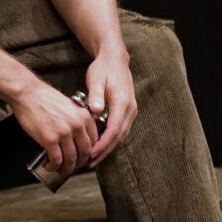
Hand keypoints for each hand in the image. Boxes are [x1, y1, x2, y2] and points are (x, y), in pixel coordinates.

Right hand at [12, 82, 100, 176]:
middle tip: (72, 166)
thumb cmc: (45, 98)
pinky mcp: (50, 139)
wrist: (28, 93)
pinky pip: (56, 159)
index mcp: (84, 116)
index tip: (82, 158)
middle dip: (79, 164)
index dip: (88, 154)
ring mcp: (64, 133)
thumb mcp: (70, 106)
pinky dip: (53, 166)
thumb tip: (78, 139)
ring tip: (60, 170)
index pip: (94, 142)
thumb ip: (77, 120)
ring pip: (71, 159)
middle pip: (85, 153)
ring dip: (66, 168)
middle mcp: (77, 125)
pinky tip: (49, 166)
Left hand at [84, 49, 135, 166]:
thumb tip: (96, 111)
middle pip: (119, 136)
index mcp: (122, 102)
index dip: (103, 144)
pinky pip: (121, 129)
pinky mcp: (128, 111)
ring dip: (108, 147)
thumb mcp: (95, 79)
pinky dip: (111, 139)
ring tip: (93, 158)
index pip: (114, 129)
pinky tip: (100, 145)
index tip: (91, 153)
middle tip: (90, 161)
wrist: (115, 59)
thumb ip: (95, 95)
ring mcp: (131, 110)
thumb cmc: (103, 69)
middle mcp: (130, 109)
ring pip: (121, 135)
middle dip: (105, 150)